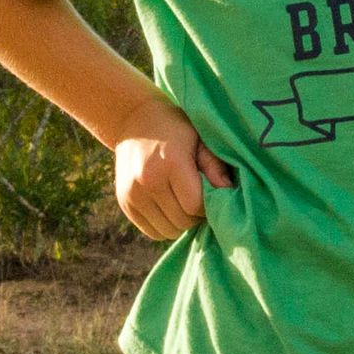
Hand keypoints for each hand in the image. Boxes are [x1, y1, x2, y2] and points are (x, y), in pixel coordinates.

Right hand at [108, 96, 232, 241]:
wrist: (133, 120)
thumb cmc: (176, 129)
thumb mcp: (200, 139)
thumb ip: (215, 166)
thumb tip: (228, 192)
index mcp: (171, 162)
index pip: (195, 205)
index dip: (208, 206)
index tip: (211, 195)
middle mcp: (148, 180)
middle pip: (182, 221)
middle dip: (196, 216)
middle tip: (199, 200)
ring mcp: (132, 194)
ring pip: (168, 231)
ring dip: (181, 223)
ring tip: (184, 203)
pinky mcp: (124, 203)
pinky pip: (152, 232)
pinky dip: (165, 226)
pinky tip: (169, 207)